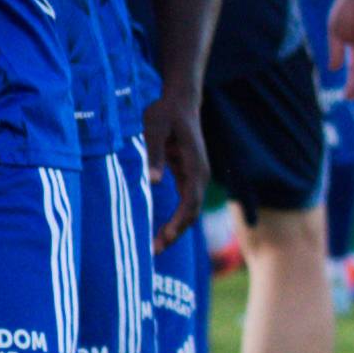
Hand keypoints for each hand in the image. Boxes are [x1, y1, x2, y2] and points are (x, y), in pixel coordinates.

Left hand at [144, 86, 207, 248]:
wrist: (180, 101)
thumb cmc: (165, 112)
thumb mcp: (154, 127)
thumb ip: (154, 154)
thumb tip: (153, 182)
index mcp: (195, 165)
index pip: (190, 202)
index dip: (178, 222)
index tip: (164, 238)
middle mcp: (200, 174)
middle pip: (192, 212)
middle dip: (176, 232)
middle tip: (155, 251)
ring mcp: (196, 176)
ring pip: (190, 209)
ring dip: (176, 229)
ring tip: (156, 247)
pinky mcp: (188, 176)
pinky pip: (184, 202)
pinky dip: (175, 218)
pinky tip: (161, 230)